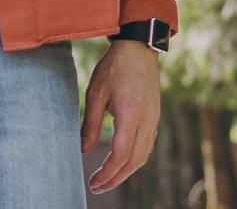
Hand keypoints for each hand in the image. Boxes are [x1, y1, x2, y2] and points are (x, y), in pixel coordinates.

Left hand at [80, 39, 160, 193]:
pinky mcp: (154, 116)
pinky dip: (134, 159)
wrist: (138, 49)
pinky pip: (147, 145)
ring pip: (143, 155)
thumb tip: (82, 150)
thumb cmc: (113, 68)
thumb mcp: (95, 93)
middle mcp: (147, 120)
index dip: (108, 172)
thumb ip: (90, 123)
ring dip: (126, 171)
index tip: (93, 181)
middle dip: (116, 178)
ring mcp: (154, 119)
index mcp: (131, 114)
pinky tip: (122, 161)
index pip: (121, 154)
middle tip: (97, 187)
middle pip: (134, 161)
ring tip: (107, 179)